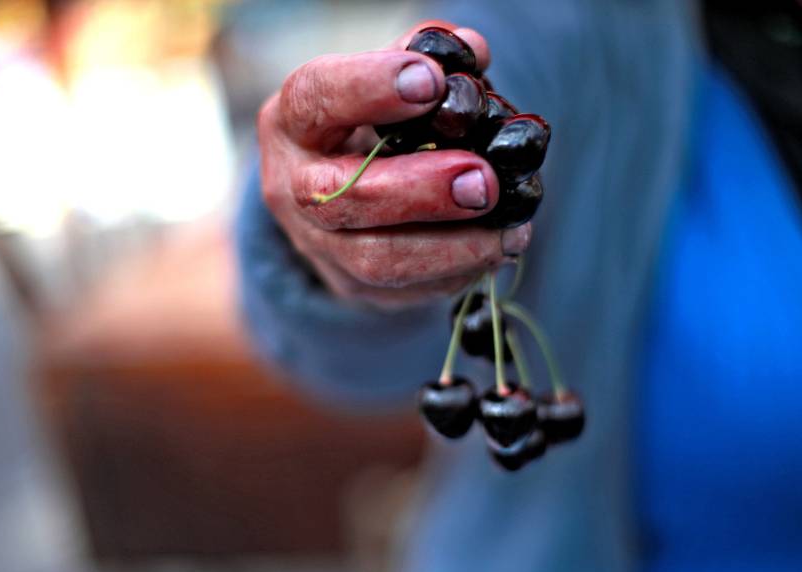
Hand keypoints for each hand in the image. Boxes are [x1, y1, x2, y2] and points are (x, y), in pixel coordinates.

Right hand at [256, 21, 532, 310]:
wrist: (338, 198)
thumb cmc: (368, 125)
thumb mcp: (384, 84)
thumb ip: (425, 61)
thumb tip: (473, 50)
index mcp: (293, 121)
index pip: (316, 97)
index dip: (370, 88)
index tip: (433, 82)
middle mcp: (292, 186)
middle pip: (342, 195)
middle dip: (419, 190)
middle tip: (483, 181)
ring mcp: (318, 245)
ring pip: (375, 259)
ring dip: (449, 248)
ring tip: (509, 231)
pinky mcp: (351, 286)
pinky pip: (406, 290)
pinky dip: (459, 271)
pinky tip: (498, 249)